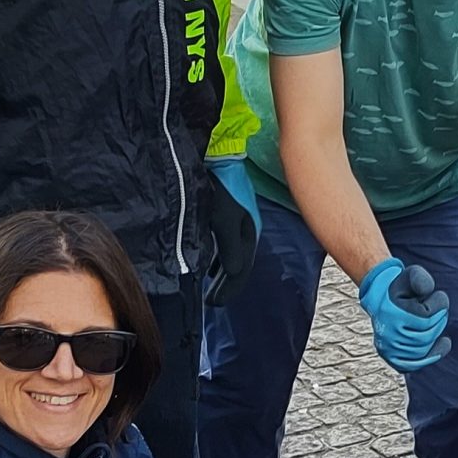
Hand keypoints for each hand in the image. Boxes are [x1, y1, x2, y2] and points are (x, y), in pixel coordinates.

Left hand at [200, 157, 260, 304]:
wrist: (215, 153)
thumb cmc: (219, 184)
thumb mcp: (224, 218)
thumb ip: (230, 248)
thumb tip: (234, 272)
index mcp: (249, 232)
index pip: (241, 270)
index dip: (228, 289)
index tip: (214, 304)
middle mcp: (245, 230)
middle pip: (237, 266)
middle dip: (225, 285)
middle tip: (211, 301)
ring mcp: (237, 222)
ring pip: (231, 256)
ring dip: (221, 274)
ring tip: (210, 288)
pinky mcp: (226, 215)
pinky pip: (224, 246)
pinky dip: (217, 260)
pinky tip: (209, 265)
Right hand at [358, 259, 449, 372]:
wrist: (382, 299)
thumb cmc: (401, 288)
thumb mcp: (411, 275)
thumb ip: (420, 279)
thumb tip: (426, 290)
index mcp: (391, 314)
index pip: (426, 316)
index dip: (438, 305)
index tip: (438, 297)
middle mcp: (388, 334)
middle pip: (426, 335)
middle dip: (438, 321)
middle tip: (439, 311)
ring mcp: (388, 348)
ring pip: (422, 350)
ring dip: (435, 336)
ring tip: (436, 322)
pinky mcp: (392, 358)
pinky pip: (414, 364)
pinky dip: (431, 356)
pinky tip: (444, 344)